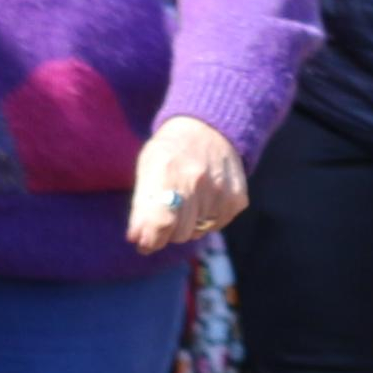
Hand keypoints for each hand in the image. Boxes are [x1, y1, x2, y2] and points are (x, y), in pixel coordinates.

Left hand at [127, 115, 245, 253]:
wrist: (207, 128)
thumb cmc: (169, 152)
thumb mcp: (147, 168)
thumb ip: (140, 205)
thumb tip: (135, 239)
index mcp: (169, 172)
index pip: (161, 221)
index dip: (151, 240)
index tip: (144, 244)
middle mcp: (197, 181)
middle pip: (179, 234)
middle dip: (168, 231)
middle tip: (165, 215)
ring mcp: (220, 191)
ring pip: (197, 232)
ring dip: (188, 224)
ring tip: (186, 200)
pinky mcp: (237, 199)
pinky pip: (215, 226)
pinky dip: (206, 220)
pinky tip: (203, 199)